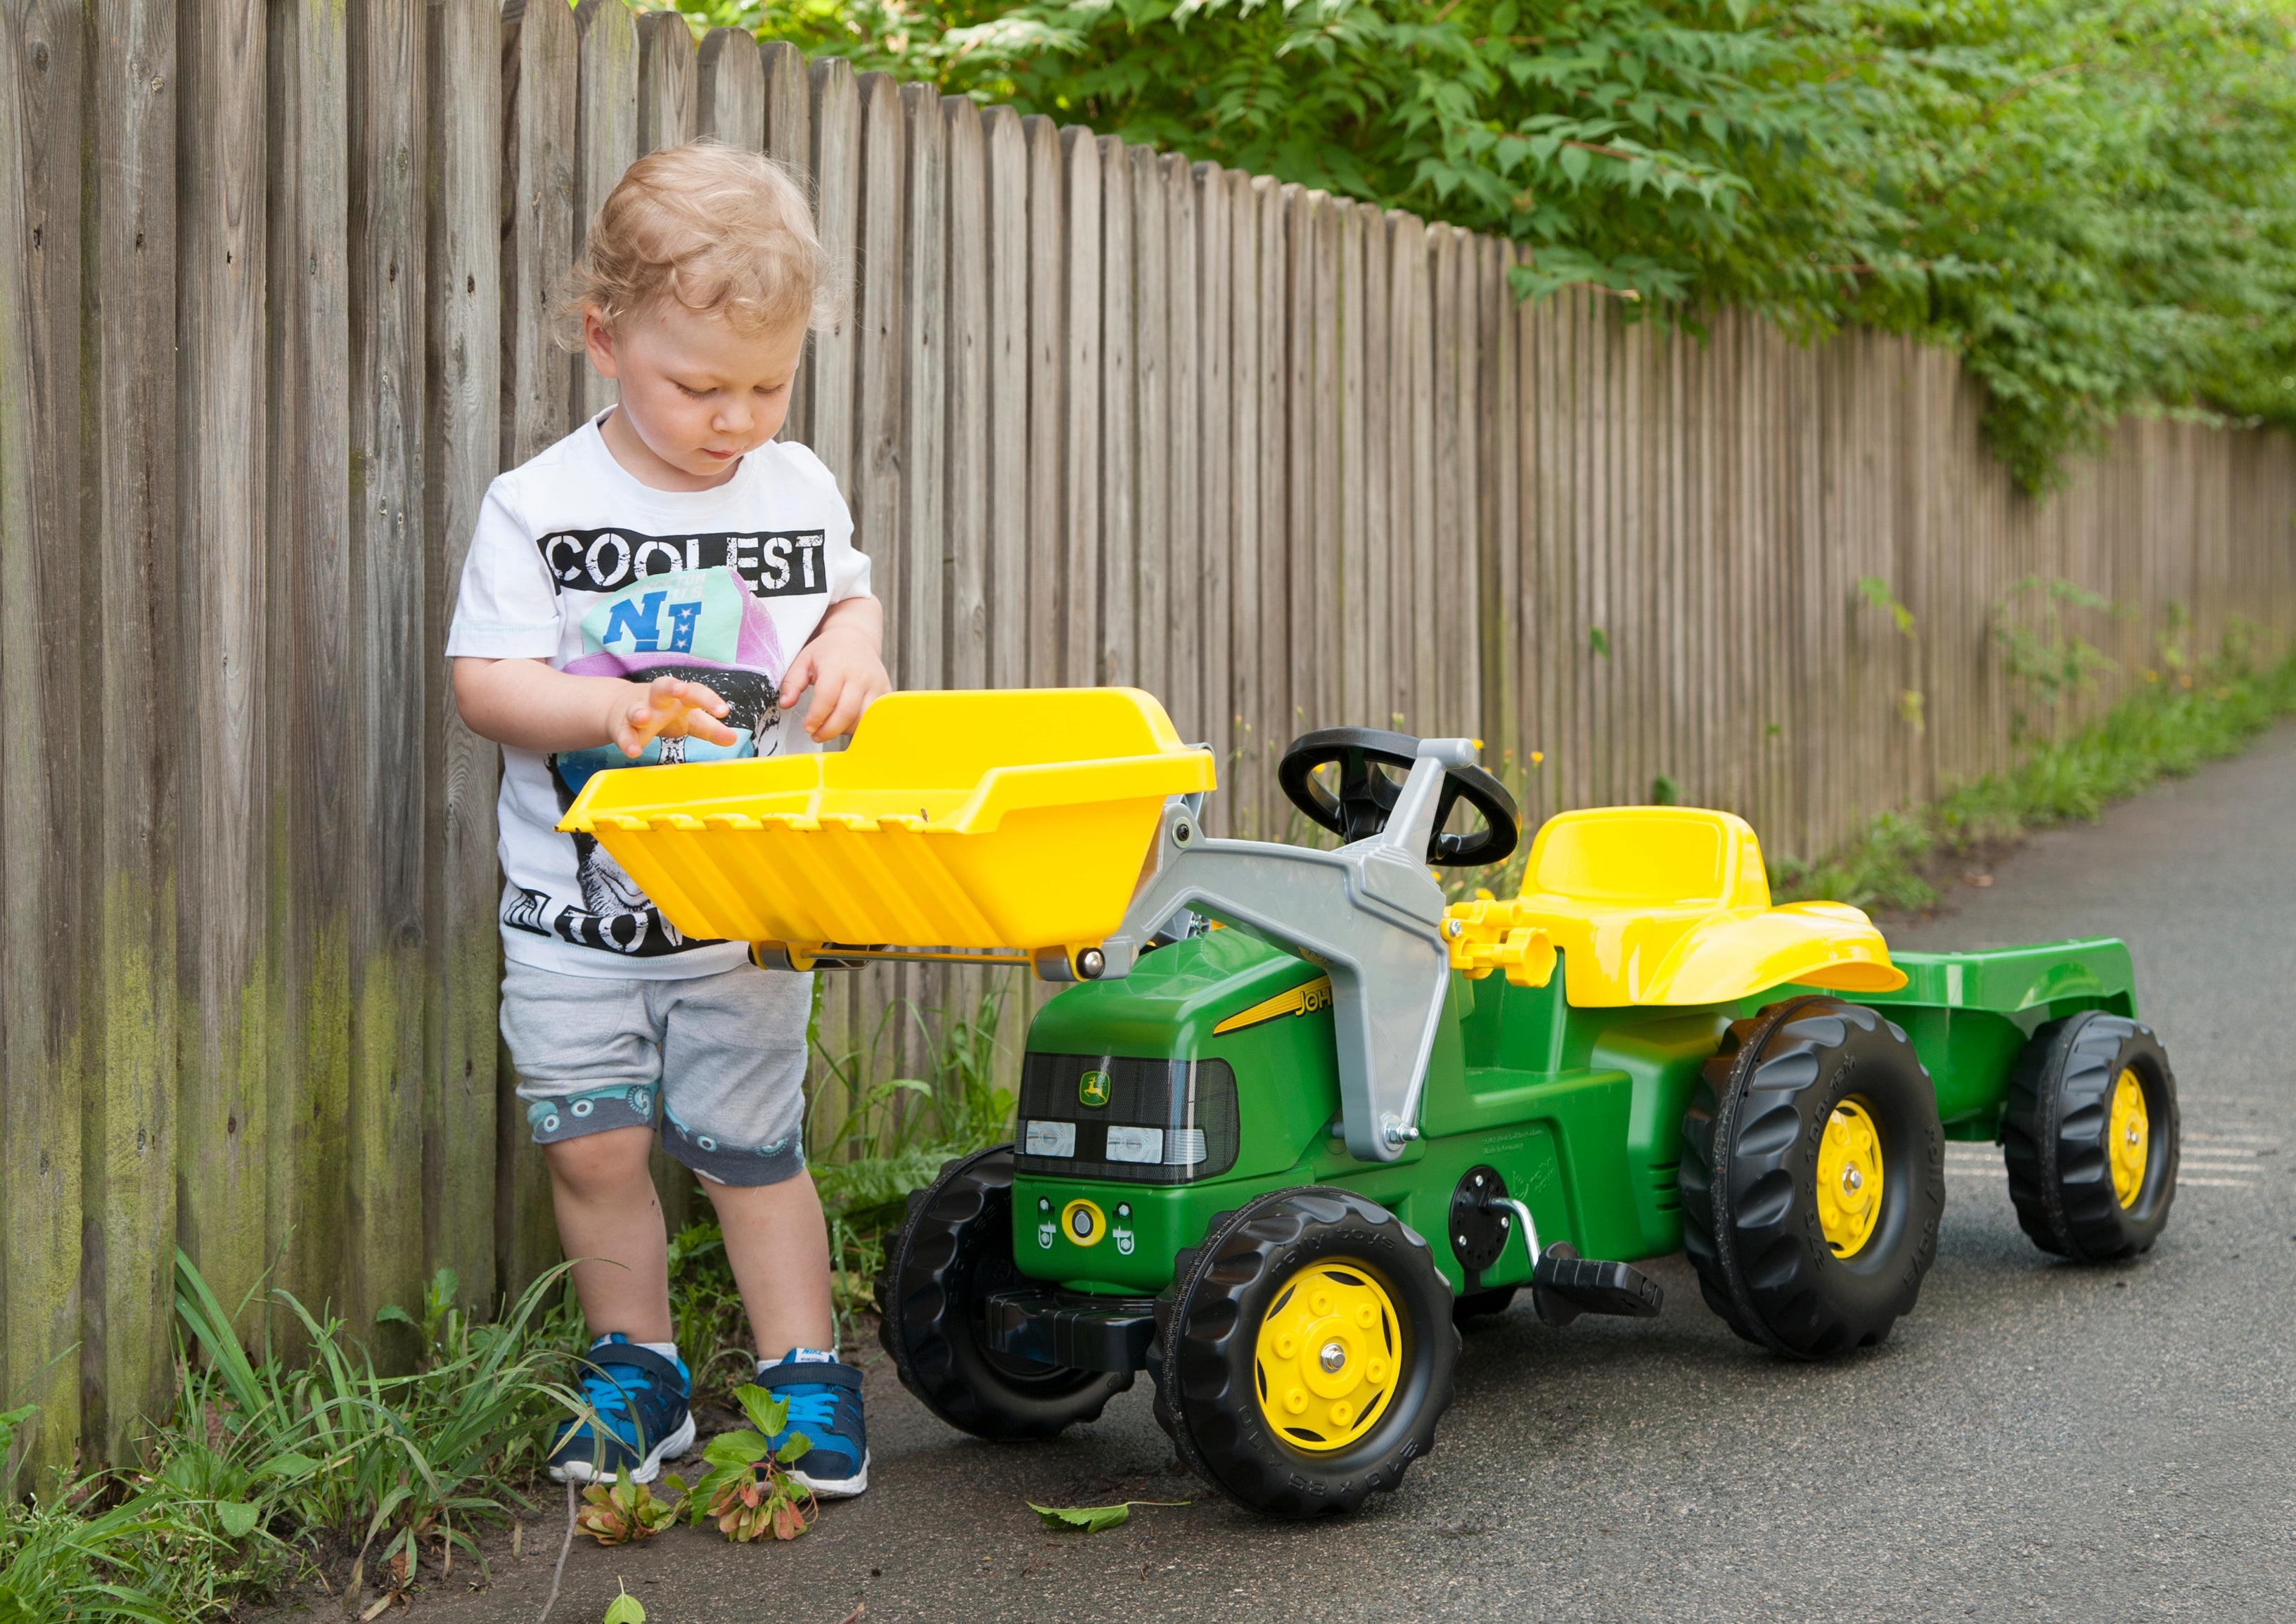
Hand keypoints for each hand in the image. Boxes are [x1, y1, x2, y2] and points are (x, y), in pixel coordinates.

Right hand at [608, 674, 738, 758]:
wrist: (622, 706)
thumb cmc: (665, 712)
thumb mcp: (689, 719)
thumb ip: (710, 729)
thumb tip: (733, 739)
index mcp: (678, 696)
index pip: (695, 692)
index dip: (709, 700)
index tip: (723, 711)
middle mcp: (657, 699)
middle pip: (663, 687)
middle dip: (671, 687)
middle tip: (680, 690)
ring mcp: (636, 710)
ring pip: (636, 708)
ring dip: (639, 712)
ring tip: (643, 718)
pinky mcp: (620, 726)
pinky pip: (622, 732)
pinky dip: (626, 741)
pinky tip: (632, 750)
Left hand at [780, 625, 891, 741]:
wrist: (856, 638)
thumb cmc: (828, 651)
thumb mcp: (804, 660)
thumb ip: (792, 682)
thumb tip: (785, 704)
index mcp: (837, 666)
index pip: (827, 698)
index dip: (816, 718)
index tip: (808, 727)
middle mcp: (860, 676)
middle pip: (847, 713)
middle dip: (829, 730)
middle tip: (816, 735)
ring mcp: (876, 684)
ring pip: (864, 719)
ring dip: (845, 730)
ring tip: (832, 726)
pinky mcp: (886, 692)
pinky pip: (876, 718)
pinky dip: (862, 726)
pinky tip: (847, 723)